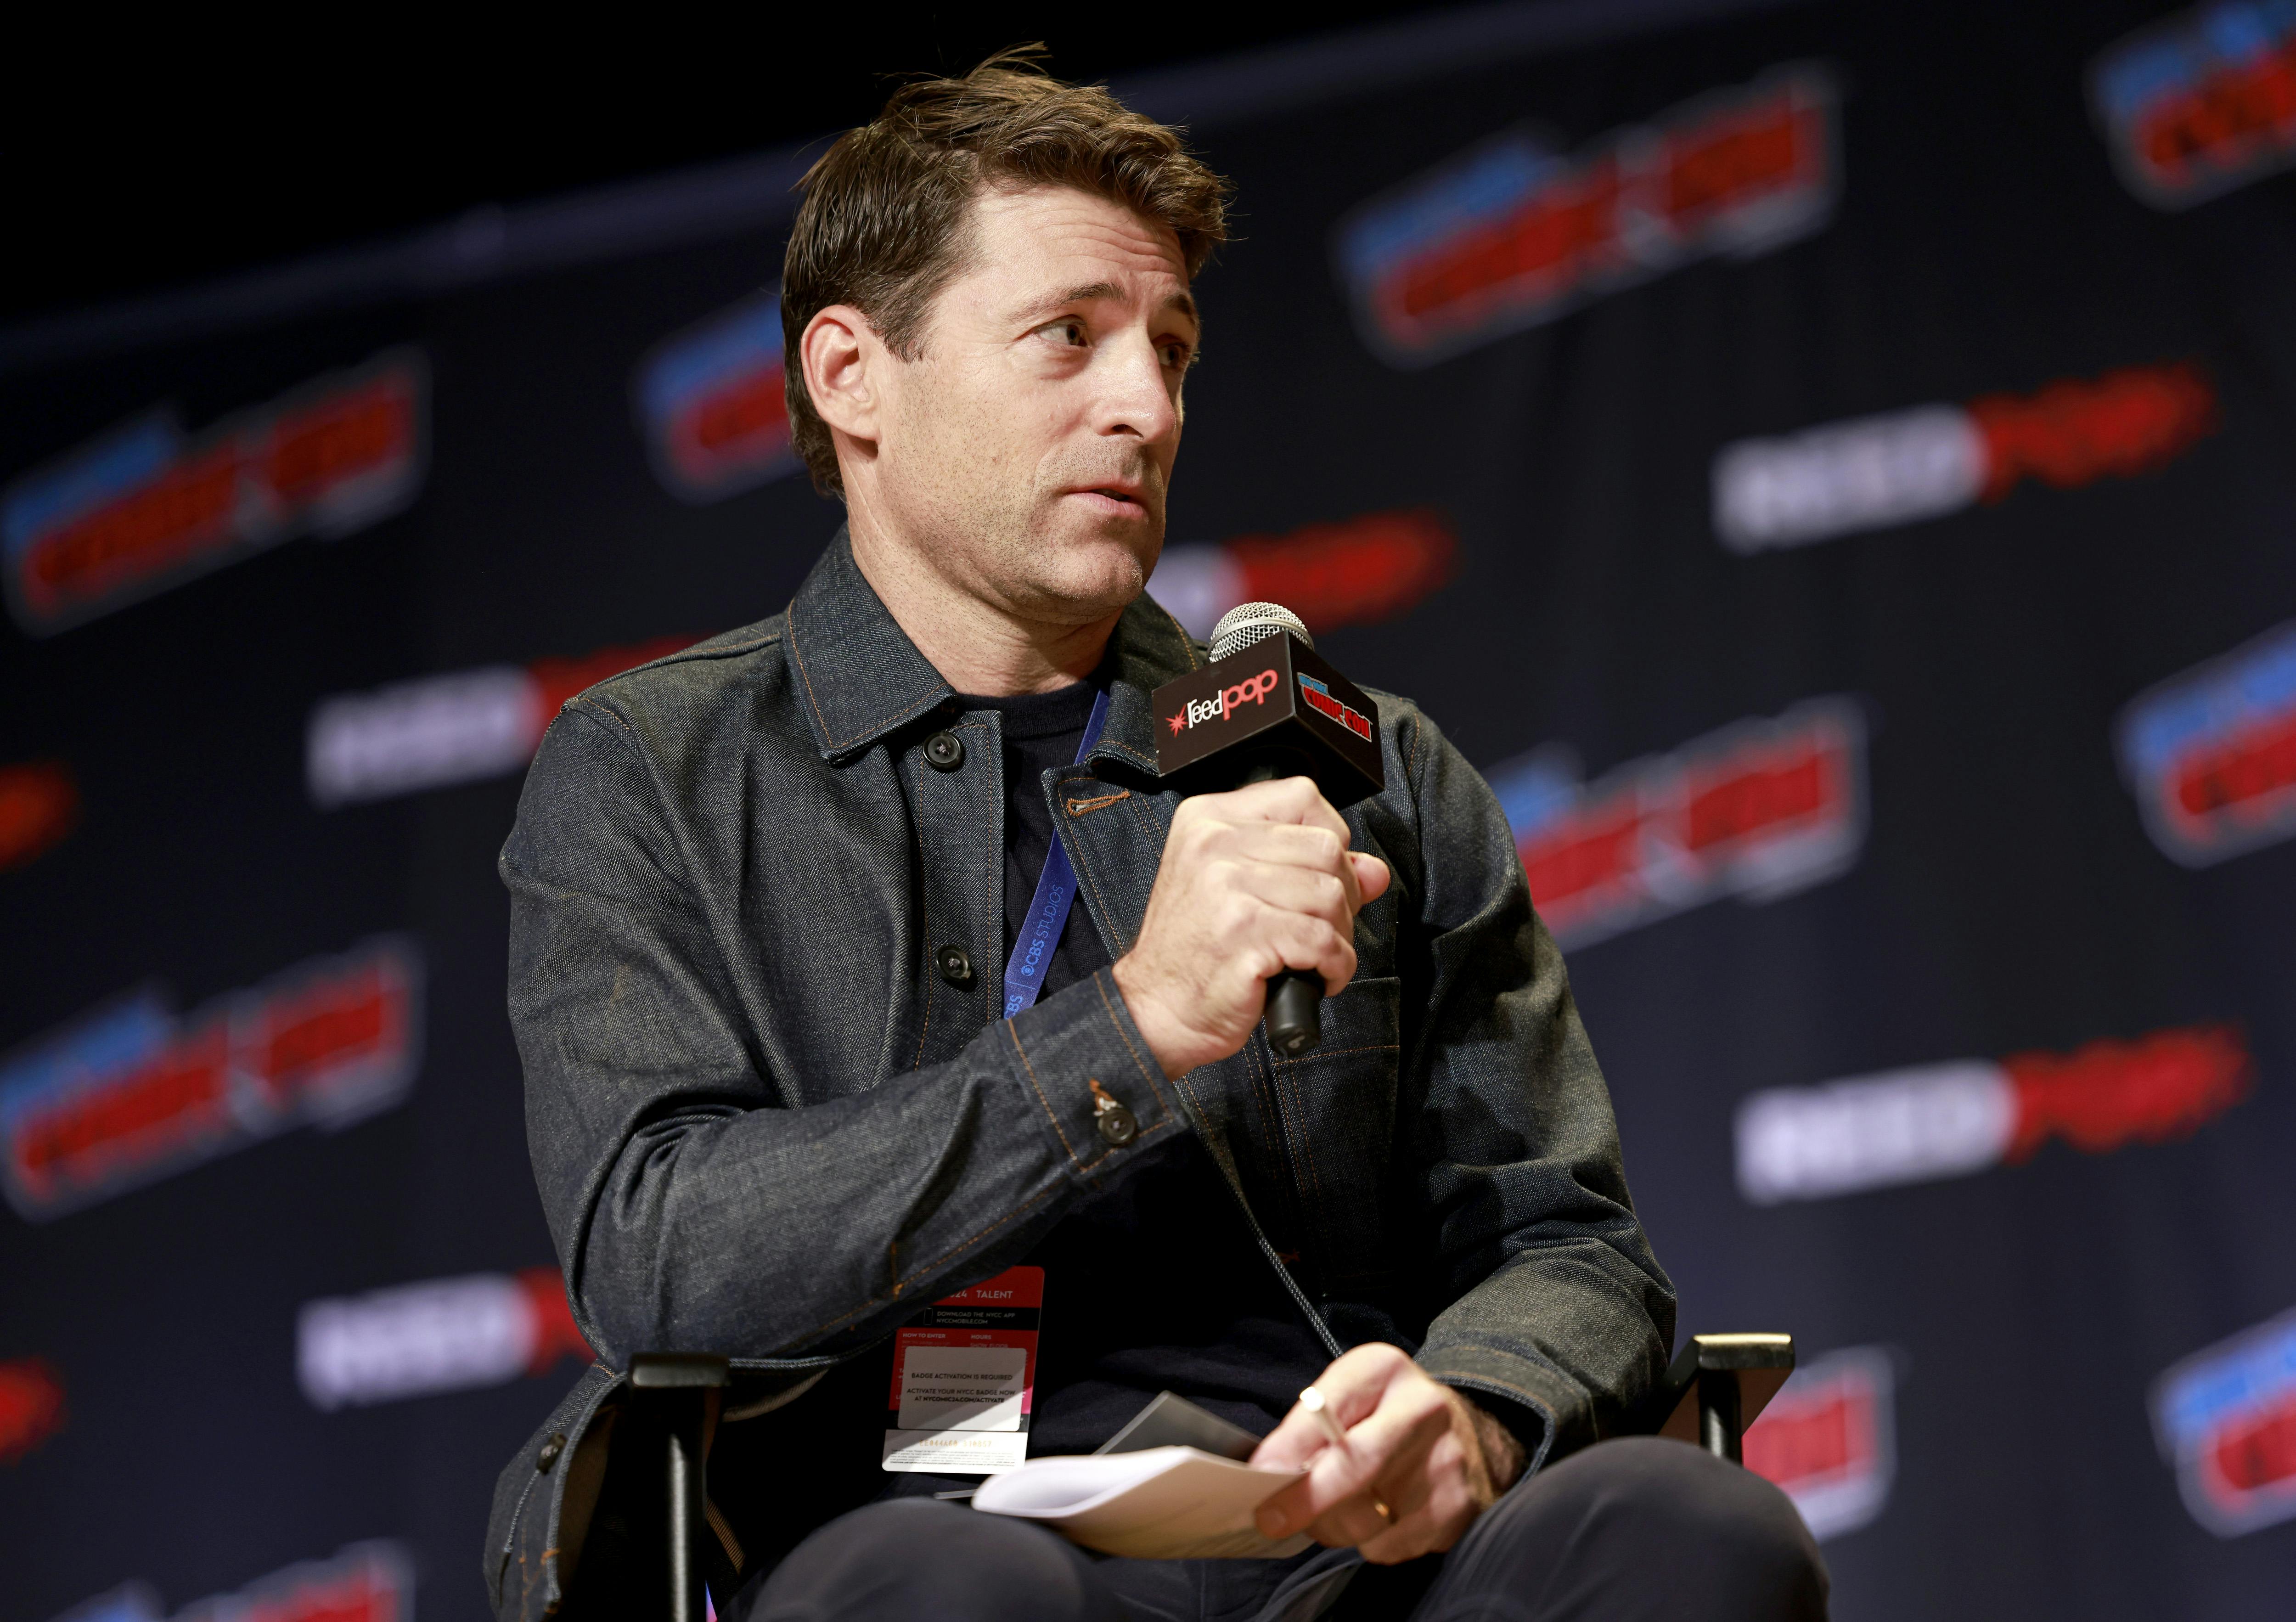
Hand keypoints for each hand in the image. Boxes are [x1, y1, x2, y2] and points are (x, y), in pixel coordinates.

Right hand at [1111, 777, 1389, 1077]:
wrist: (1157, 1008)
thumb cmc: (1195, 950)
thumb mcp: (1238, 888)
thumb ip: (1305, 867)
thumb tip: (1373, 871)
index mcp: (1208, 819)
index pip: (1302, 797)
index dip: (1330, 836)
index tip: (1322, 874)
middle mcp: (1214, 845)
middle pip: (1326, 848)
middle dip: (1343, 894)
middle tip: (1323, 927)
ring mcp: (1227, 887)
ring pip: (1331, 895)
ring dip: (1339, 935)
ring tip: (1314, 955)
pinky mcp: (1245, 933)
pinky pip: (1324, 940)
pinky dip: (1335, 965)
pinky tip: (1316, 976)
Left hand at [1249, 1343, 1524, 1563]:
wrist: (1467, 1433)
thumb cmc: (1386, 1413)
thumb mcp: (1345, 1394)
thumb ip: (1306, 1425)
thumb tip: (1267, 1473)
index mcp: (1385, 1371)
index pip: (1331, 1412)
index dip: (1292, 1450)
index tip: (1261, 1477)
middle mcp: (1424, 1412)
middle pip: (1355, 1470)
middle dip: (1306, 1501)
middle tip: (1272, 1519)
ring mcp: (1446, 1466)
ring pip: (1364, 1522)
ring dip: (1336, 1524)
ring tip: (1345, 1503)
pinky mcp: (1456, 1513)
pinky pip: (1387, 1547)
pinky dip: (1371, 1540)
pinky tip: (1381, 1514)